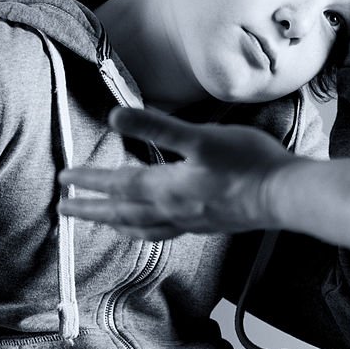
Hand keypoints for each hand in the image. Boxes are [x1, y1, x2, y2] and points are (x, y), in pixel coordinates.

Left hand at [57, 107, 295, 239]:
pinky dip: (145, 230)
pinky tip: (152, 225)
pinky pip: (163, 232)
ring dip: (115, 223)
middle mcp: (173, 209)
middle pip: (121, 211)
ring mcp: (190, 221)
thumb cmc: (248, 163)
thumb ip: (158, 127)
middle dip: (91, 208)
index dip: (89, 180)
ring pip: (141, 226)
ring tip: (101, 222)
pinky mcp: (207, 225)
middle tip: (65, 209)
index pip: (117, 184)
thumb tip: (115, 116)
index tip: (65, 179)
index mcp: (166, 187)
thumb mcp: (201, 137)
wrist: (284, 196)